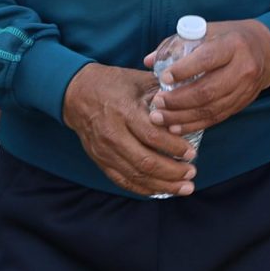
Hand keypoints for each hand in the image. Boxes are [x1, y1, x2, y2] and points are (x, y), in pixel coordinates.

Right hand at [62, 64, 199, 195]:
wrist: (77, 93)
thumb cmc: (114, 83)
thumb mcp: (139, 80)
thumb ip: (164, 94)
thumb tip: (190, 104)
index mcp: (124, 111)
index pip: (152, 136)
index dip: (174, 147)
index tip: (192, 153)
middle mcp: (113, 134)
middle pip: (145, 161)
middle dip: (172, 171)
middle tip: (192, 172)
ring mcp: (104, 151)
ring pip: (135, 175)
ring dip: (163, 185)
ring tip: (184, 187)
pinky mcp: (100, 161)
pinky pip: (123, 181)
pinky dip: (143, 188)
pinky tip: (162, 190)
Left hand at [147, 21, 269, 136]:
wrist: (266, 50)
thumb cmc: (230, 38)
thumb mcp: (209, 31)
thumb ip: (178, 44)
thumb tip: (149, 61)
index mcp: (233, 45)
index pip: (207, 59)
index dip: (184, 70)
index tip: (163, 78)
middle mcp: (242, 68)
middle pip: (207, 90)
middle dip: (178, 100)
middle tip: (157, 103)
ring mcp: (244, 89)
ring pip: (210, 108)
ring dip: (182, 117)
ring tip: (160, 118)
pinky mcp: (242, 103)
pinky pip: (216, 118)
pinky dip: (194, 124)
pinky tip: (176, 127)